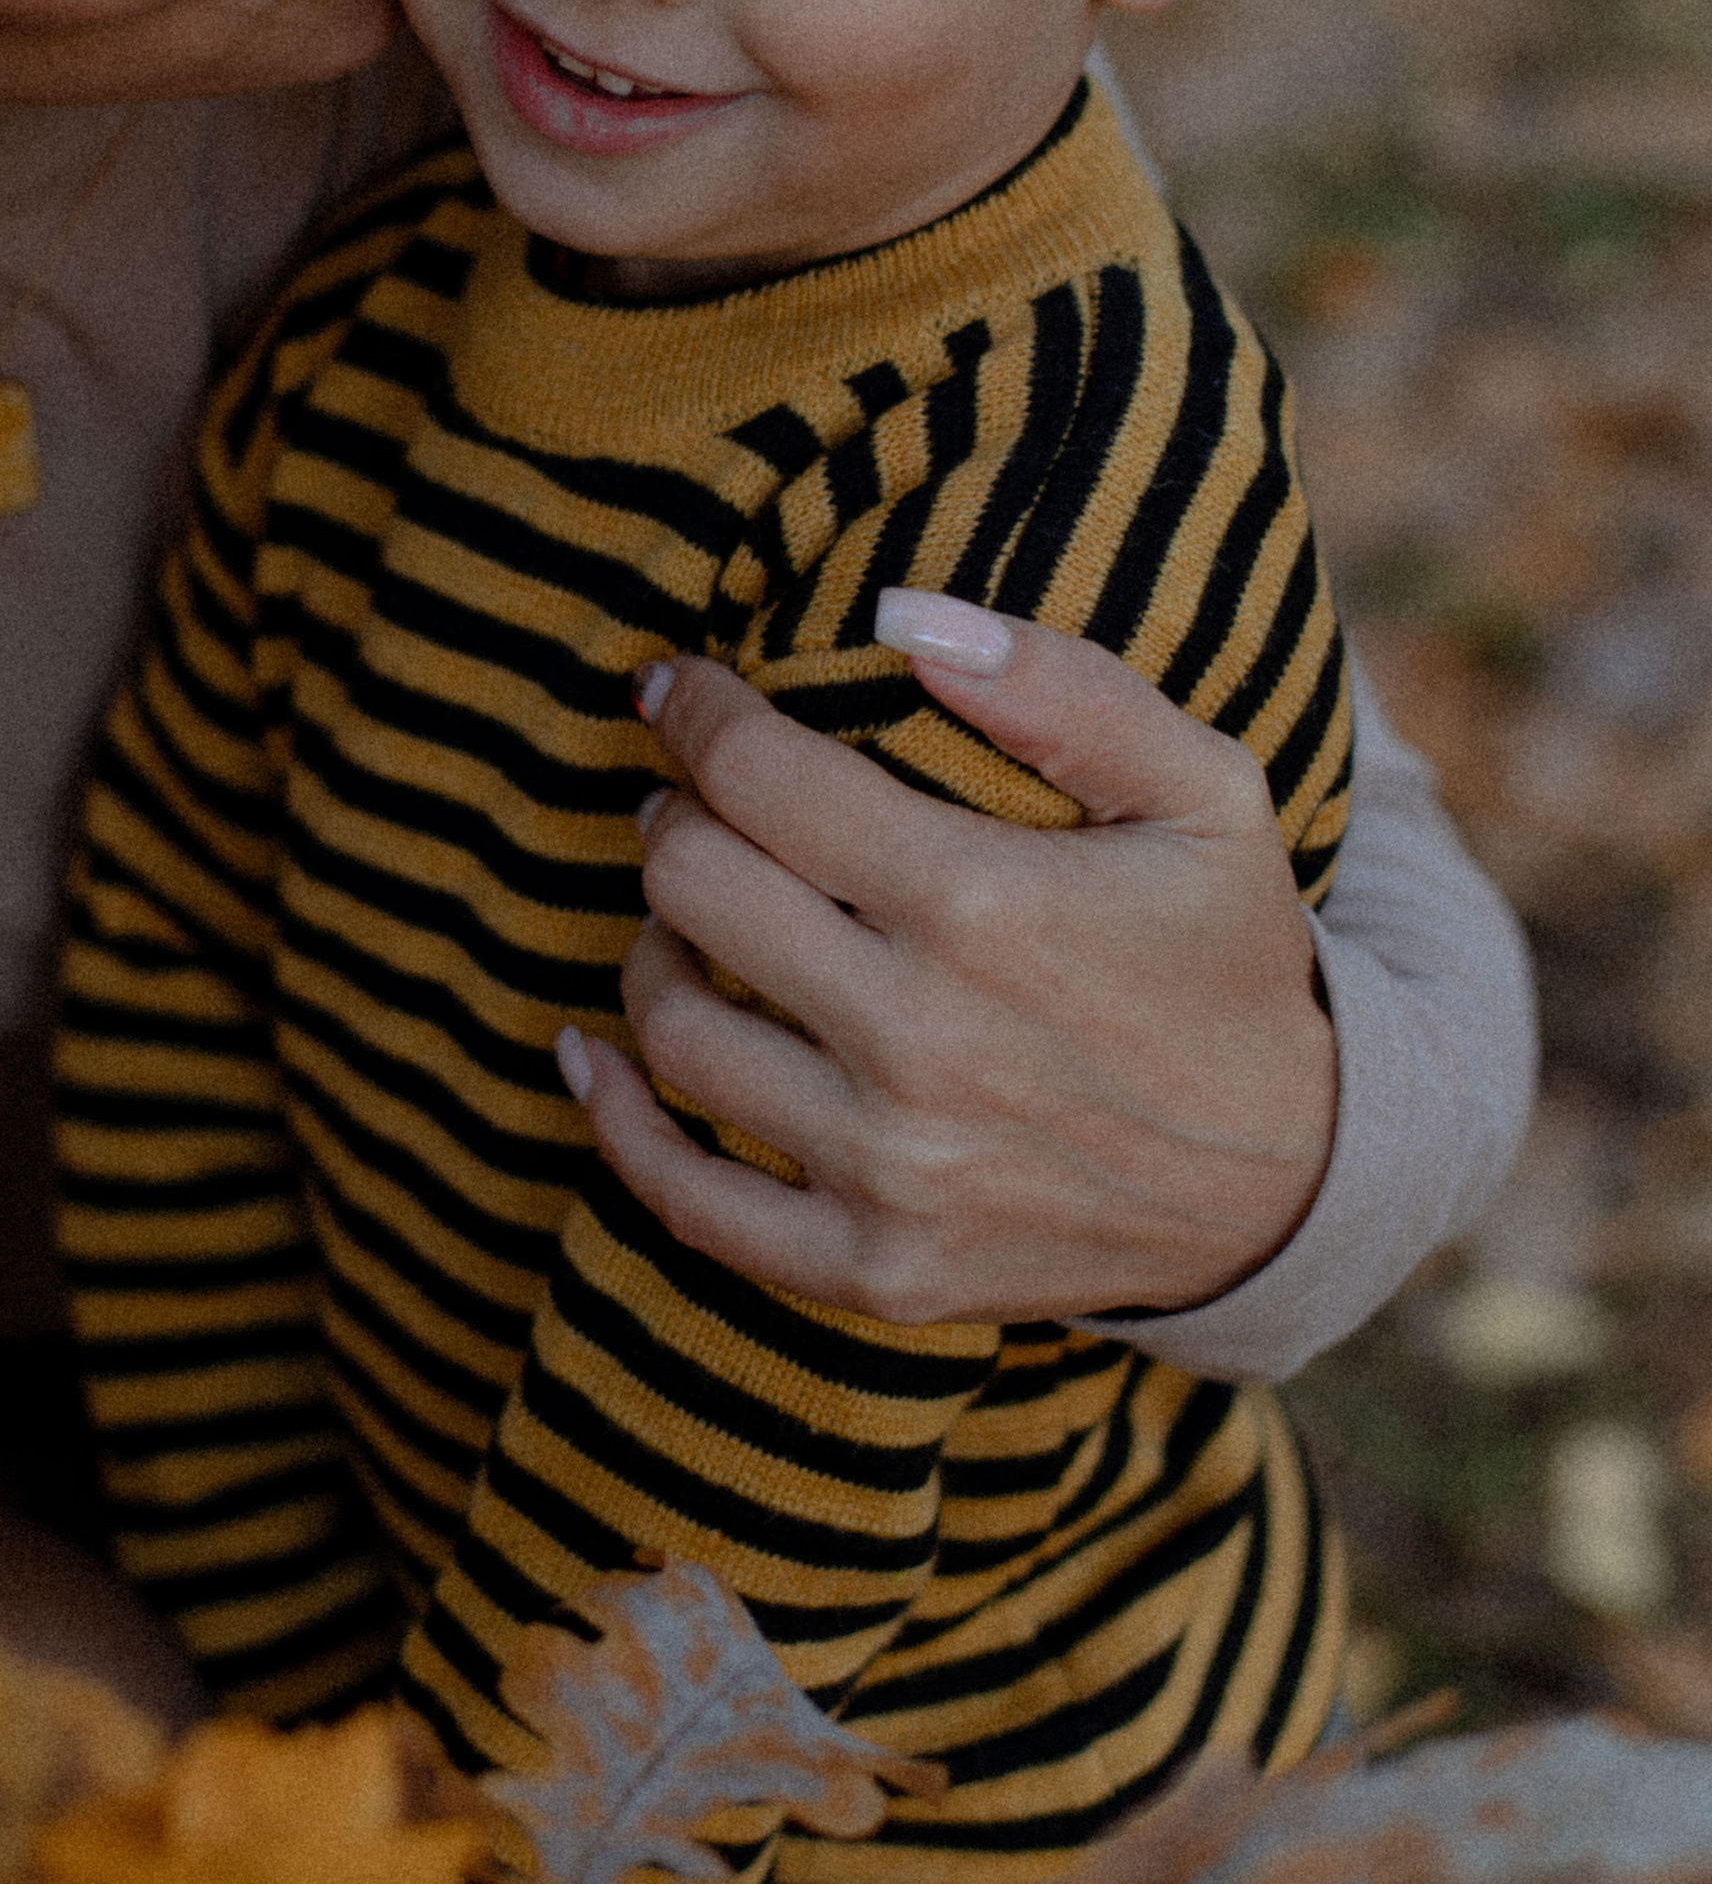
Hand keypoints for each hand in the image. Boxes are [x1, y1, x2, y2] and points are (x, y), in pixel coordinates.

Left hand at [564, 599, 1337, 1326]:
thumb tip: (898, 615)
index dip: (694, 712)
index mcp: (981, 905)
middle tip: (695, 798)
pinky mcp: (875, 1269)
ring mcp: (890, 1169)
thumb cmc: (1227, 959)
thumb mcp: (1205, 793)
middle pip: (692, 885)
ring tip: (689, 908)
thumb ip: (1062, 688)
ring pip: (672, 1027)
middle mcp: (918, 1040)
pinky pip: (687, 1199)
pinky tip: (591, 1053)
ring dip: (652, 943)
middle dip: (674, 815)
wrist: (1292, 1184)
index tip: (677, 689)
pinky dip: (618, 1121)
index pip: (759, 776)